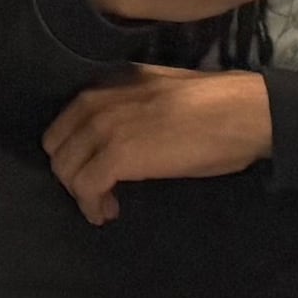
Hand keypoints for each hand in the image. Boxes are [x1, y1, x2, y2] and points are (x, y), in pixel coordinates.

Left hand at [41, 66, 273, 222]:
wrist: (239, 112)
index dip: (74, 150)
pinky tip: (106, 213)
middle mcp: (97, 101)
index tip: (92, 169)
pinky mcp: (117, 156)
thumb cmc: (213, 105)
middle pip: (57, 146)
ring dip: (80, 193)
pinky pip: (85, 186)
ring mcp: (104, 128)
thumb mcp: (157, 91)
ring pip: (66, 168)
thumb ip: (129, 104)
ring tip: (105, 207)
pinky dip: (90, 205)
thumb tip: (121, 129)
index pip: (65, 121)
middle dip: (72, 173)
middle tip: (97, 191)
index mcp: (108, 83)